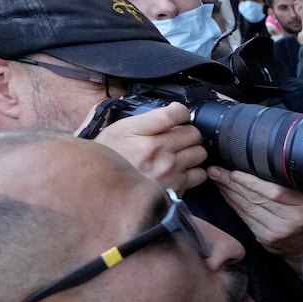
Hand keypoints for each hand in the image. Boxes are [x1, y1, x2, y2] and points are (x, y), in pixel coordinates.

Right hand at [91, 103, 206, 193]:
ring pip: (199, 153)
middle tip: (177, 138)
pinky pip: (199, 174)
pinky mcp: (176, 187)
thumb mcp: (117, 130)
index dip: (180, 112)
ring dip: (192, 152)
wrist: (103, 190)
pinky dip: (193, 172)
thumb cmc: (110, 159)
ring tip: (179, 155)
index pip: (173, 114)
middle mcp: (156, 150)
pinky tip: (180, 171)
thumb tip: (170, 111)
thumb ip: (144, 119)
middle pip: (193, 133)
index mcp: (138, 132)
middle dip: (187, 133)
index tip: (179, 115)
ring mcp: (168, 170)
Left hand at [208, 166, 302, 270]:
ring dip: (229, 193)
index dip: (251, 182)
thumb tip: (258, 167)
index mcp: (301, 205)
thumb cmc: (302, 215)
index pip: (273, 192)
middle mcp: (289, 220)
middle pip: (256, 199)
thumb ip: (286, 186)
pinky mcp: (265, 239)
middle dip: (233, 184)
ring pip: (247, 208)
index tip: (233, 173)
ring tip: (217, 180)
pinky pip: (245, 218)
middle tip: (216, 172)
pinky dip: (233, 205)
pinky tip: (226, 195)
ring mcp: (276, 232)